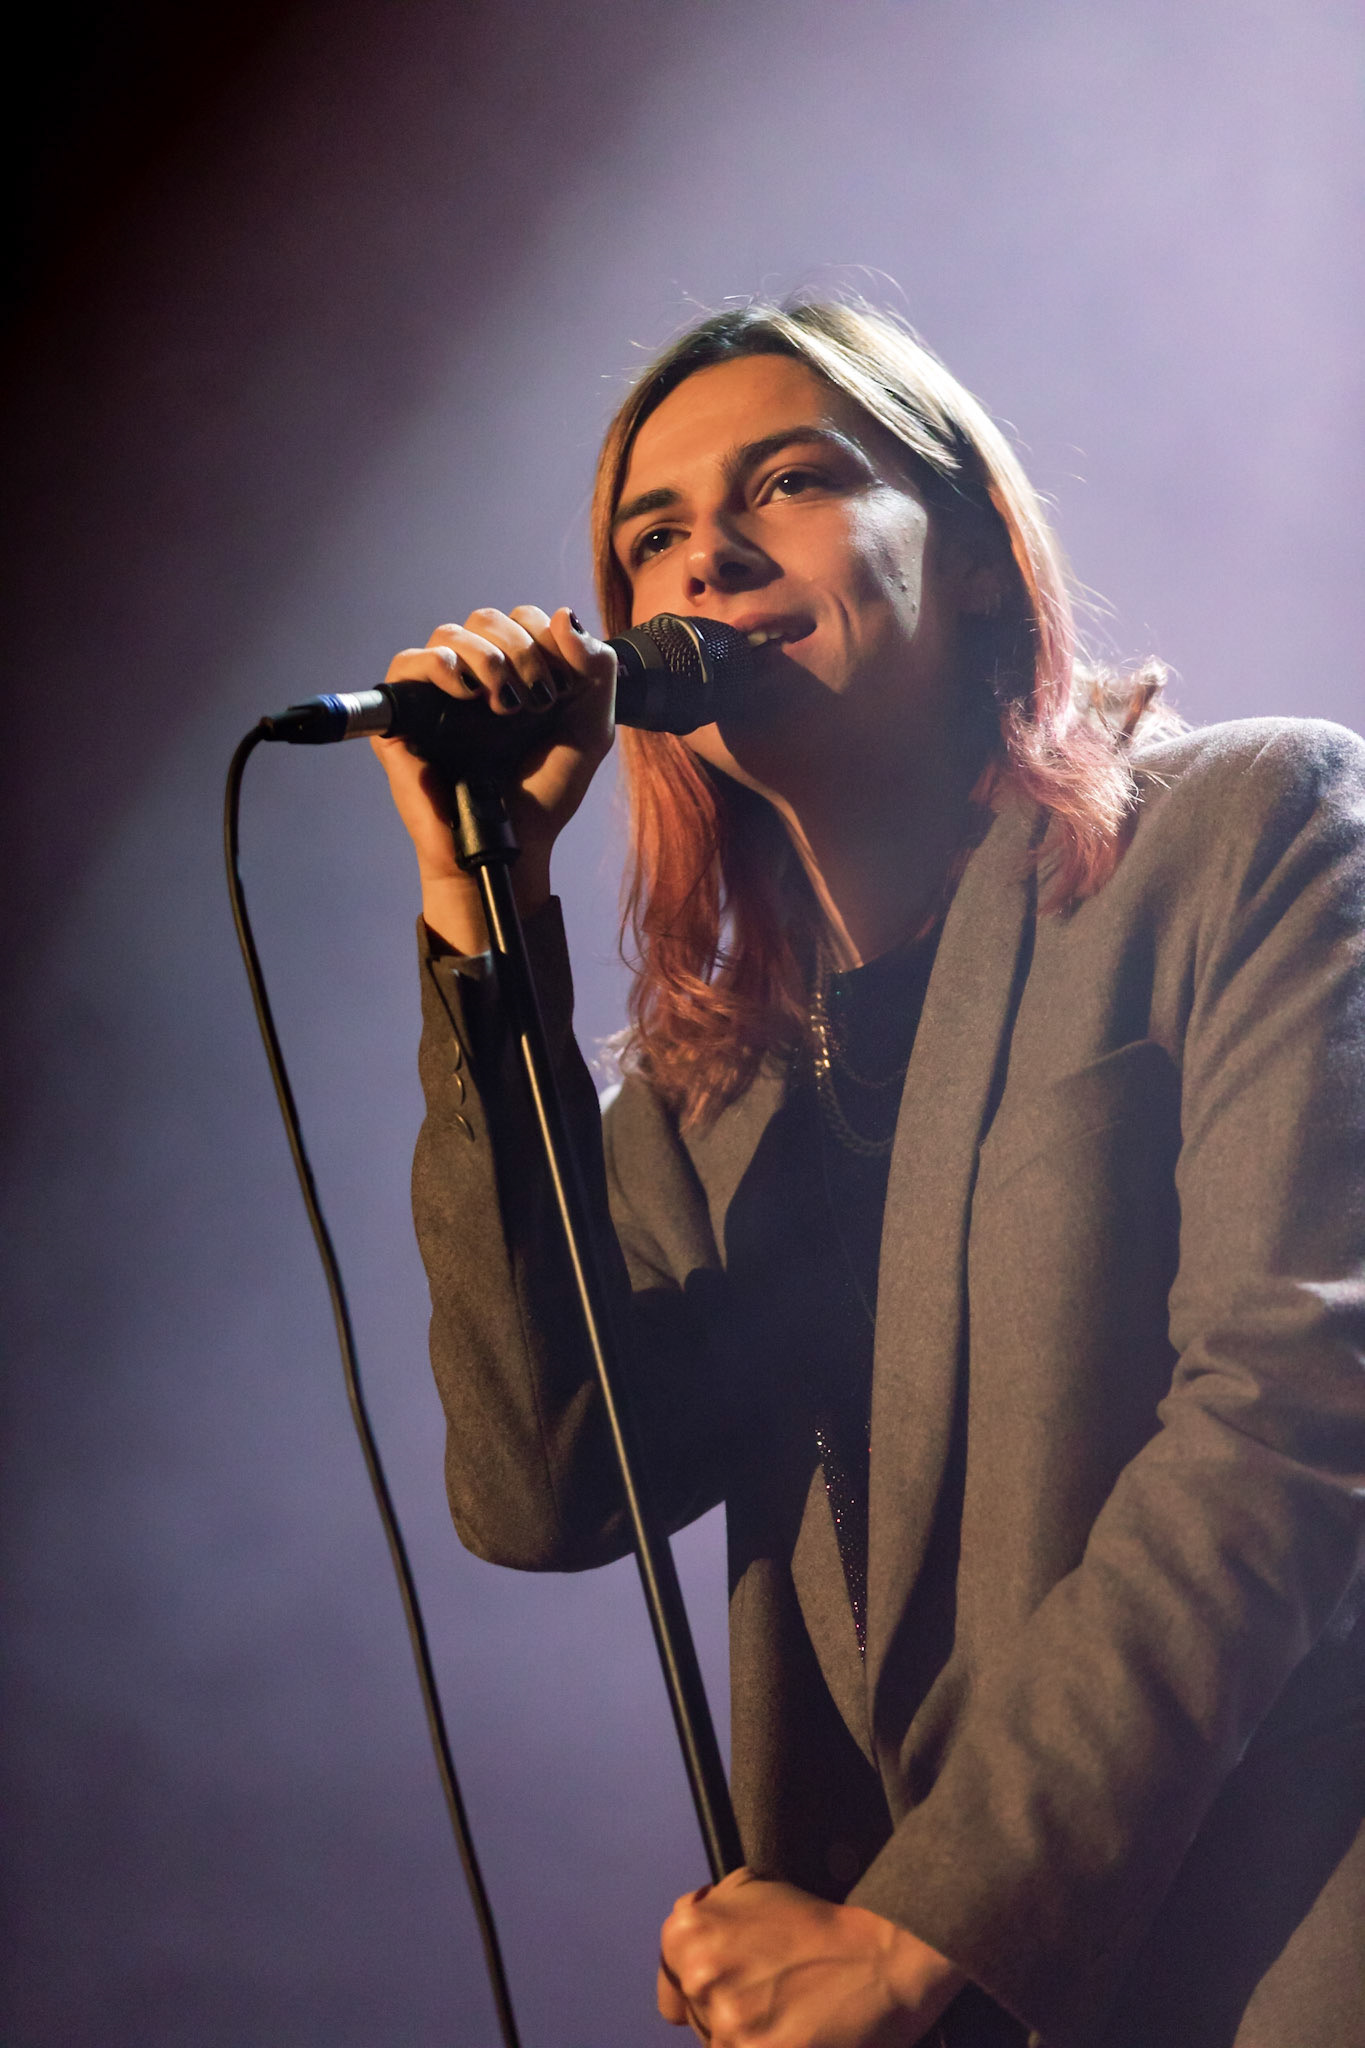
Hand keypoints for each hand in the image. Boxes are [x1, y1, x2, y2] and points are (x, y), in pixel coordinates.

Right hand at [371, 604, 615, 951]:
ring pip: (450, 632)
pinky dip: (437, 664)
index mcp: (519, 673)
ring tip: (502, 703)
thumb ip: (596, 669)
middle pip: (488, 619)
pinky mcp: (406, 716)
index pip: (526, 619)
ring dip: (486, 657)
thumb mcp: (591, 729)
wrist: (513, 844)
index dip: (546, 638)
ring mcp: (440, 694)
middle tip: (536, 699)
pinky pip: (407, 662)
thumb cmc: (545, 794)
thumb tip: (563, 615)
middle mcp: (478, 677)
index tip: (560, 688)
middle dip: (521, 648)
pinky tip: (464, 692)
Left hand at [657, 1868, 966, 2046]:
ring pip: (721, 2044)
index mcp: (689, 1933)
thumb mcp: (751, 1888)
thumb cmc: (816, 1925)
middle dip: (727, 2013)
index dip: (698, 1990)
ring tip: (788, 2014)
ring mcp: (726, 2024)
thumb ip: (706, 1912)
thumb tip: (682, 1953)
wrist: (878, 1959)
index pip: (669, 1987)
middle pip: (697, 2021)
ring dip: (749, 2037)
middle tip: (772, 1994)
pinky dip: (767, 2045)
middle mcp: (701, 1978)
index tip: (728, 1991)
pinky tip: (796, 2031)